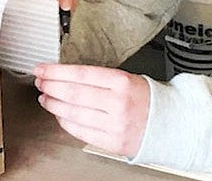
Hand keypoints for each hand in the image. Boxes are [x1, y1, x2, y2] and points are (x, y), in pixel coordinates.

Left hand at [33, 63, 149, 157]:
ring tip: (46, 98)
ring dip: (53, 105)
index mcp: (122, 82)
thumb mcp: (127, 79)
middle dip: (50, 86)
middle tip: (40, 82)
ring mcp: (114, 125)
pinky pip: (80, 131)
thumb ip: (99, 79)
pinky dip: (65, 122)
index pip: (80, 74)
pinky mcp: (112, 142)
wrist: (171, 123)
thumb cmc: (147, 99)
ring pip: (73, 114)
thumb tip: (66, 76)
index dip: (56, 72)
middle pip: (73, 94)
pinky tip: (59, 115)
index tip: (42, 69)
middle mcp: (118, 103)